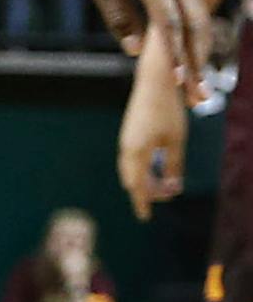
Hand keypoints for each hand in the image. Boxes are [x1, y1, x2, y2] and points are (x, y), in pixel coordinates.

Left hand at [83, 0, 208, 100]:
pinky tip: (195, 63)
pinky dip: (198, 39)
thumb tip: (136, 51)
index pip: (169, 24)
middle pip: (194, 28)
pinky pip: (197, 13)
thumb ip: (118, 17)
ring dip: (202, 57)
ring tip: (199, 90)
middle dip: (198, 65)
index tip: (180, 81)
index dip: (176, 54)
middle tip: (198, 99)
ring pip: (201, 22)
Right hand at [119, 57, 189, 220]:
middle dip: (149, 191)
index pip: (138, 185)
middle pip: (133, 179)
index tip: (144, 217)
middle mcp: (127, 148)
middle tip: (169, 194)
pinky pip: (132, 160)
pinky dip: (142, 169)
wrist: (153, 84)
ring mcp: (126, 141)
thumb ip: (173, 165)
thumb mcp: (176, 142)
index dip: (142, 203)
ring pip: (131, 170)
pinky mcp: (129, 135)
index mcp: (137, 151)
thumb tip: (173, 187)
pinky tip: (155, 169)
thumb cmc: (167, 112)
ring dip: (146, 180)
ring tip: (164, 184)